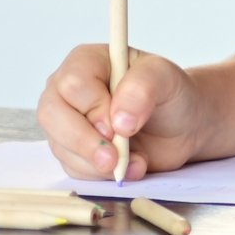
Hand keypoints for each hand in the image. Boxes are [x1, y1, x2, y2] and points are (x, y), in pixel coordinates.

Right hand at [39, 42, 200, 181]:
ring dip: (98, 162)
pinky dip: (102, 173)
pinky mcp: (72, 149)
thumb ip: (143, 88)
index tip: (121, 124)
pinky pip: (73, 167)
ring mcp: (66, 121)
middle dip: (86, 141)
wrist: (182, 125)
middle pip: (53, 115)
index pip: (73, 83)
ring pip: (61, 146)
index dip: (95, 107)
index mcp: (87, 61)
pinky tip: (129, 165)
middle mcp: (67, 90)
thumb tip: (118, 121)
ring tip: (134, 160)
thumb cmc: (171, 94)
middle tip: (115, 157)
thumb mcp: (166, 78)